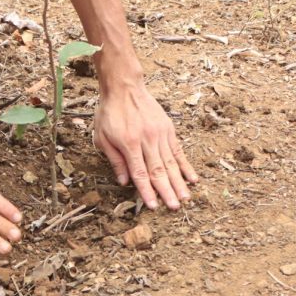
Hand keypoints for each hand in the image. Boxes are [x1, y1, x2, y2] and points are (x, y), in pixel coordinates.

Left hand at [93, 84, 197, 209]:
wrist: (124, 87)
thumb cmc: (110, 112)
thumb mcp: (102, 136)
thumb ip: (115, 159)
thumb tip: (124, 182)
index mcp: (129, 143)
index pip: (140, 173)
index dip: (147, 191)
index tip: (154, 206)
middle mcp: (147, 140)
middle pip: (159, 170)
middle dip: (167, 191)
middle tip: (175, 208)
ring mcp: (160, 134)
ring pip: (171, 162)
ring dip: (179, 182)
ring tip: (186, 198)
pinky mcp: (168, 128)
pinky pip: (178, 150)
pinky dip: (186, 165)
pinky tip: (193, 178)